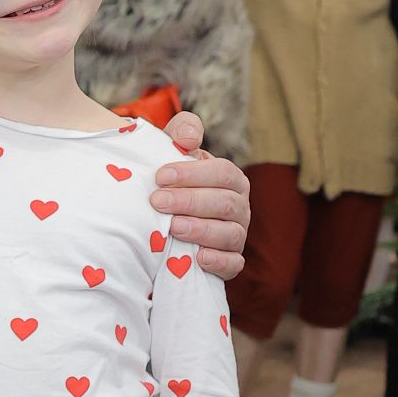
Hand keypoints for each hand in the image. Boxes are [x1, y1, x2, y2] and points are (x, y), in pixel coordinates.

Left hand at [154, 112, 249, 282]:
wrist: (161, 225)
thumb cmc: (169, 182)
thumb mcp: (172, 151)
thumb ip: (182, 132)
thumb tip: (189, 140)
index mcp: (230, 179)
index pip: (222, 172)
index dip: (193, 174)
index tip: (160, 176)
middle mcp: (239, 206)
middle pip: (226, 202)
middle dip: (190, 201)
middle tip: (158, 202)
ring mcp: (237, 235)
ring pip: (230, 233)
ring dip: (201, 230)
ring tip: (173, 228)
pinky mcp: (230, 262)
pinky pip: (233, 264)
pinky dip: (218, 262)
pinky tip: (198, 258)